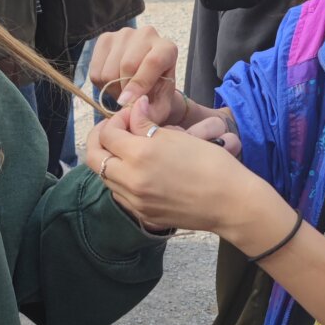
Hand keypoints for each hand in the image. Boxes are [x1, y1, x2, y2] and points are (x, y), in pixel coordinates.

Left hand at [86, 96, 241, 233]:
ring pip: (105, 178)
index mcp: (138, 156)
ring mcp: (136, 202)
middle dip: (99, 141)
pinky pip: (120, 195)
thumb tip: (134, 108)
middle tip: (114, 131)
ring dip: (109, 161)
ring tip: (126, 150)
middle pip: (94, 159)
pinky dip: (121, 180)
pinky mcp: (144, 216)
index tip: (131, 116)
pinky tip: (137, 171)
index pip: (107, 134)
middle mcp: (130, 182)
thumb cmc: (210, 164)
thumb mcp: (177, 136)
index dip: (115, 120)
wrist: (231, 202)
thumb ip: (147, 124)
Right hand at [89, 24, 180, 126]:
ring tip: (123, 92)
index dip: (139, 84)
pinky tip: (113, 84)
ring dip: (112, 90)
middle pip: (127, 65)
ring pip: (108, 71)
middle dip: (124, 91)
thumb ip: (152, 112)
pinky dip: (101, 85)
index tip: (127, 102)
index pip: (152, 62)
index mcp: (167, 48)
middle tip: (128, 101)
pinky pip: (95, 71)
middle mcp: (146, 34)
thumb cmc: (156, 95)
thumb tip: (132, 107)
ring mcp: (124, 34)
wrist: (146, 83)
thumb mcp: (161, 107)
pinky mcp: (105, 39)